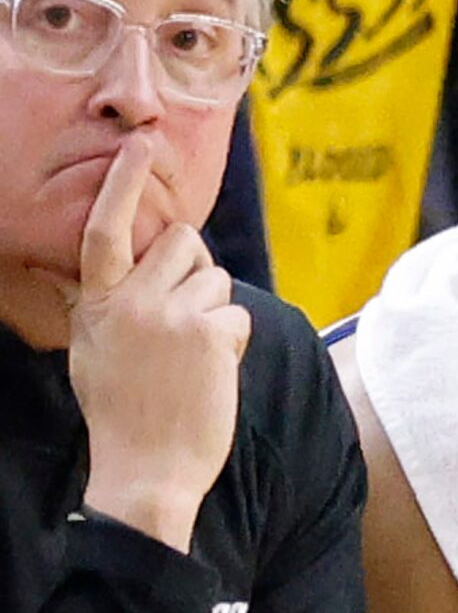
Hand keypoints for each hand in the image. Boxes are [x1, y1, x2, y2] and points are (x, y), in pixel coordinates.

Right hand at [69, 136, 251, 552]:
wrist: (147, 468)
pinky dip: (232, 340)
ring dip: (214, 308)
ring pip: (216, 278)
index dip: (123, 182)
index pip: (105, 228)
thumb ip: (90, 304)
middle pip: (184, 242)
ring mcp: (173, 317)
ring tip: (192, 352)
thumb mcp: (89, 350)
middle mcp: (133, 301)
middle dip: (194, 267)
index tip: (141, 145)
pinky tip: (212, 370)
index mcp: (98, 302)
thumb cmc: (119, 412)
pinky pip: (237, 314)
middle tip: (186, 311)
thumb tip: (66, 270)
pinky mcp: (212, 337)